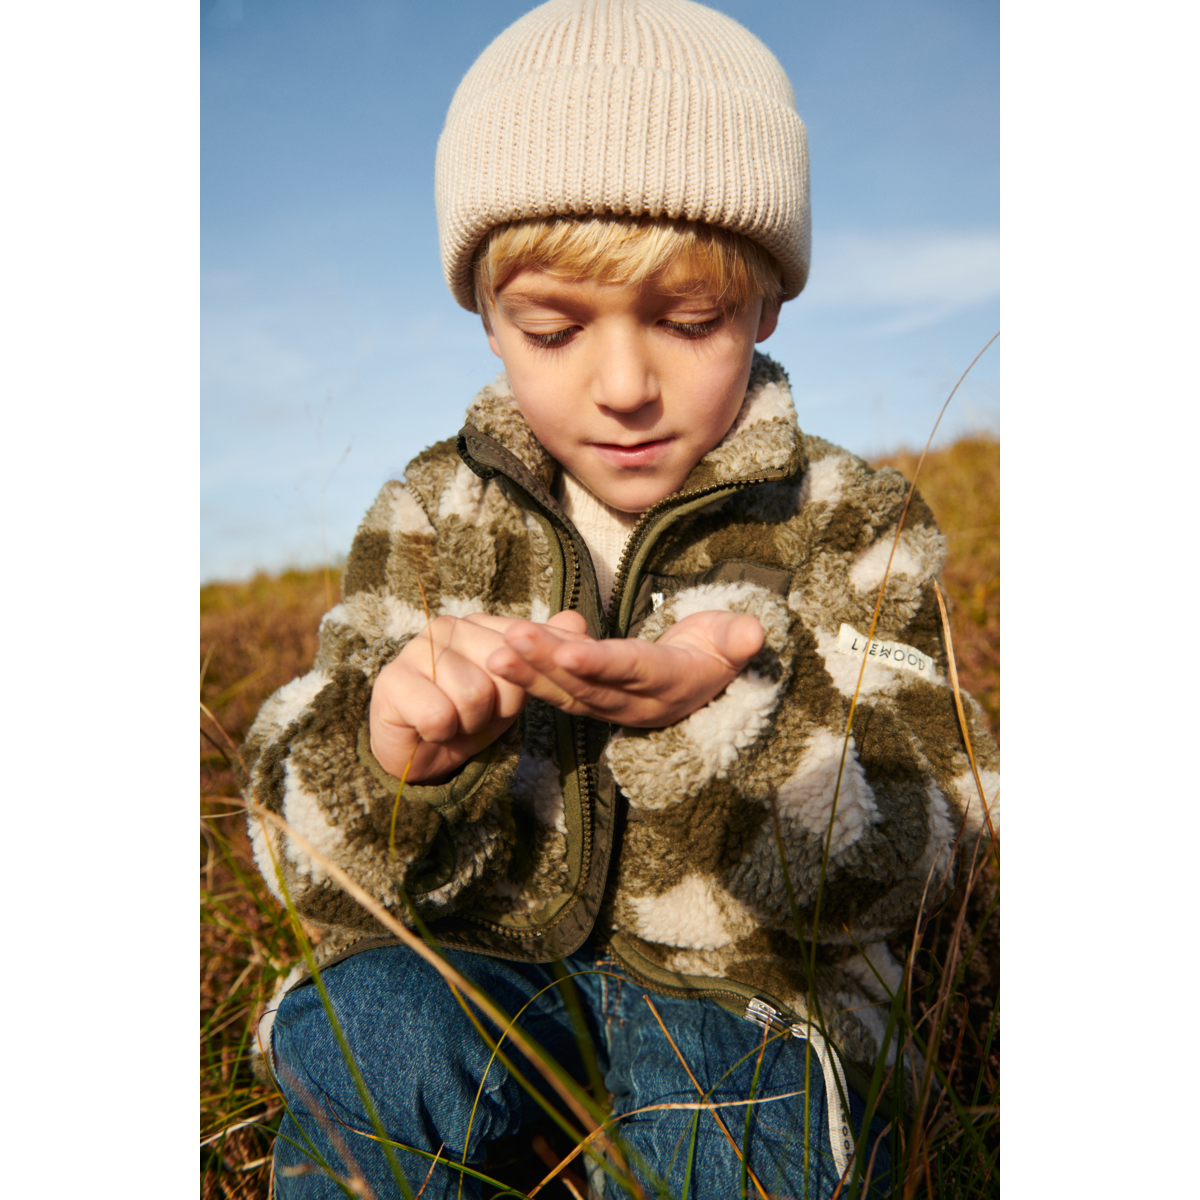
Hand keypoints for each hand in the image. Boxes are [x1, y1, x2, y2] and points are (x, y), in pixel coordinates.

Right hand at [369, 611, 582, 783]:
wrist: (420, 751)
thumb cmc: (468, 716)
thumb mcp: (514, 689)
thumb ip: (544, 653)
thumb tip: (576, 619)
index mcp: (478, 624)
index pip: (525, 652)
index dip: (518, 691)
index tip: (500, 702)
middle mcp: (447, 627)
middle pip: (503, 675)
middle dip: (494, 709)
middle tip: (470, 714)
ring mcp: (415, 650)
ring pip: (473, 697)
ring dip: (466, 723)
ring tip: (451, 719)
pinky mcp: (391, 681)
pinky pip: (439, 716)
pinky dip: (439, 733)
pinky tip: (428, 727)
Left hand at [486, 610, 764, 727]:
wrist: (706, 682)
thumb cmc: (717, 649)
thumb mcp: (734, 641)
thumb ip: (738, 638)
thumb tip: (754, 631)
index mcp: (670, 682)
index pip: (630, 671)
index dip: (599, 663)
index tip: (567, 651)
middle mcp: (636, 702)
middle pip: (587, 685)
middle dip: (547, 664)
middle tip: (511, 640)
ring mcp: (611, 707)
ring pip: (564, 692)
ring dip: (528, 674)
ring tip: (494, 653)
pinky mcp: (591, 703)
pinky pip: (556, 692)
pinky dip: (528, 676)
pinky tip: (498, 655)